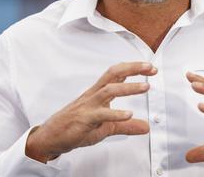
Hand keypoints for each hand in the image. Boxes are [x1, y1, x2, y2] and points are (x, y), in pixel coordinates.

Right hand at [25, 62, 156, 162]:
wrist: (52, 136)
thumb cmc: (76, 126)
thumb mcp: (107, 126)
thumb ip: (126, 125)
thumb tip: (146, 127)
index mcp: (99, 92)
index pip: (118, 73)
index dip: (134, 68)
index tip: (151, 68)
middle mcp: (94, 94)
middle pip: (114, 74)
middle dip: (133, 68)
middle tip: (150, 68)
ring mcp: (89, 105)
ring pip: (109, 90)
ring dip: (128, 87)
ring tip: (145, 87)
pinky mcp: (85, 119)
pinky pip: (101, 114)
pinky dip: (115, 114)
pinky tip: (128, 115)